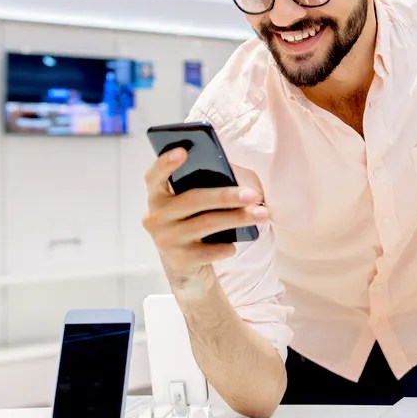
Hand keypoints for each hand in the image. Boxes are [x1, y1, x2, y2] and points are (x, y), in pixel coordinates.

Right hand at [140, 148, 268, 293]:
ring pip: (206, 224)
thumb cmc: (195, 223)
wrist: (187, 267)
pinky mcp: (178, 261)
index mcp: (157, 196)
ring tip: (262, 214)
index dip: (165, 163)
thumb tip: (231, 177)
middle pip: (192, 200)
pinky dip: (225, 247)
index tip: (183, 150)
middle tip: (254, 194)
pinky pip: (208, 252)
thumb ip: (202, 187)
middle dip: (226, 196)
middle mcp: (154, 217)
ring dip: (237, 219)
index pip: (154, 176)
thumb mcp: (193, 206)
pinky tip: (235, 245)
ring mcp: (165, 240)